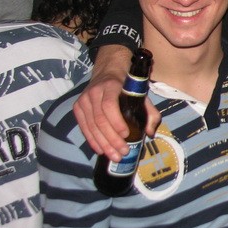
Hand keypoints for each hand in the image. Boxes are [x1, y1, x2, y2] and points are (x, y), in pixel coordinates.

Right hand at [73, 46, 160, 160]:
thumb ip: (149, 112)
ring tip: (115, 156)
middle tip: (123, 152)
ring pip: (91, 126)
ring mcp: (83, 100)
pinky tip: (101, 151)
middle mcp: (94, 92)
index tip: (127, 135)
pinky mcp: (77, 107)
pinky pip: (84, 127)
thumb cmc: (126, 86)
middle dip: (112, 139)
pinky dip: (92, 141)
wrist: (107, 71)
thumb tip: (150, 133)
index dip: (116, 122)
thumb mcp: (141, 94)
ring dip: (103, 144)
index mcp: (111, 86)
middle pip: (100, 120)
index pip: (109, 106)